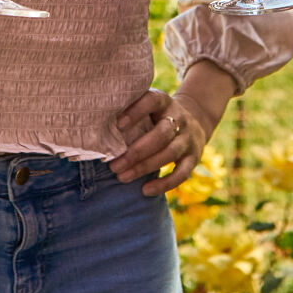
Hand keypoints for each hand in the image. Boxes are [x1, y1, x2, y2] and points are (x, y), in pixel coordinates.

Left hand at [109, 61, 232, 196]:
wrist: (196, 119)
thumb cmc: (158, 115)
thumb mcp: (148, 105)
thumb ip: (130, 110)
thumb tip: (97, 123)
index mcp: (164, 102)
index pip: (152, 101)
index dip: (136, 111)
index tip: (117, 125)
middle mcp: (179, 118)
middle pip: (161, 134)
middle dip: (136, 152)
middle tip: (114, 166)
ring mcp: (188, 139)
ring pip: (169, 154)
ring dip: (144, 167)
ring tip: (122, 177)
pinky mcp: (194, 157)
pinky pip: (182, 173)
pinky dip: (164, 184)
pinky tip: (146, 190)